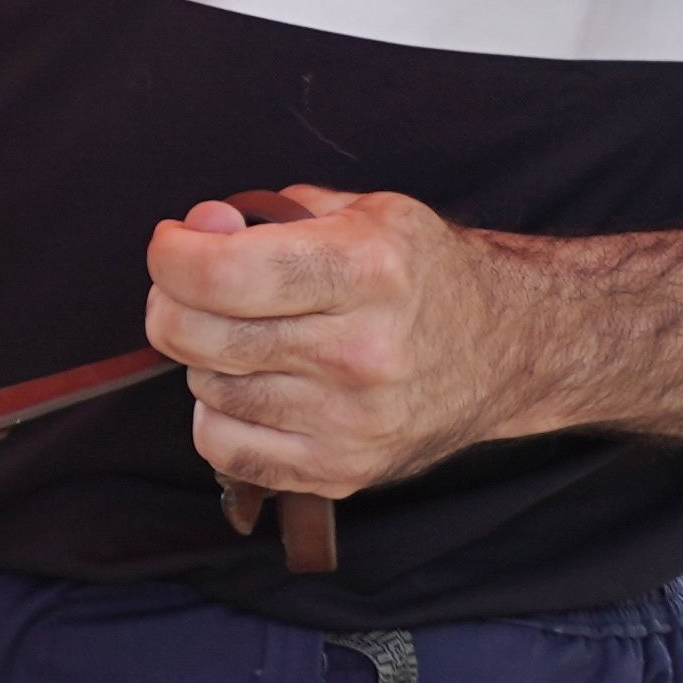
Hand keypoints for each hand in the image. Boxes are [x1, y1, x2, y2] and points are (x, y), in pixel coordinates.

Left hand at [145, 185, 544, 499]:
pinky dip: (220, 415)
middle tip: (193, 288)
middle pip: (198, 336)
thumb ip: (269, 214)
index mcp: (367, 270)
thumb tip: (197, 228)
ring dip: (208, 359)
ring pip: (206, 388)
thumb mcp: (362, 213)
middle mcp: (361, 351)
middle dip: (172, 303)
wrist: (510, 348)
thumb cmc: (421, 275)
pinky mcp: (343, 469)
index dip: (172, 256)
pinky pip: (223, 446)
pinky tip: (257, 388)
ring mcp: (352, 420)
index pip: (220, 274)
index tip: (174, 244)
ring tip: (257, 339)